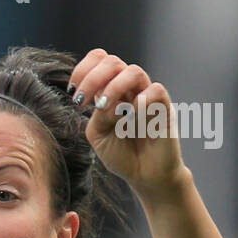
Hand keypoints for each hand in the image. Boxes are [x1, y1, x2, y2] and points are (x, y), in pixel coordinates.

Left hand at [69, 48, 186, 194]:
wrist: (145, 176)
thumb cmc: (122, 154)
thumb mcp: (99, 135)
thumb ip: (97, 115)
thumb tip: (109, 102)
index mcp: (111, 91)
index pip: (99, 61)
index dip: (84, 70)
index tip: (74, 93)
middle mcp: (129, 89)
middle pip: (113, 62)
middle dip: (93, 79)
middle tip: (83, 102)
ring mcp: (147, 96)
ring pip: (134, 72)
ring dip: (114, 88)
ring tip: (106, 110)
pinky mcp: (164, 107)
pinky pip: (155, 91)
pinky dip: (140, 103)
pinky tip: (131, 119)